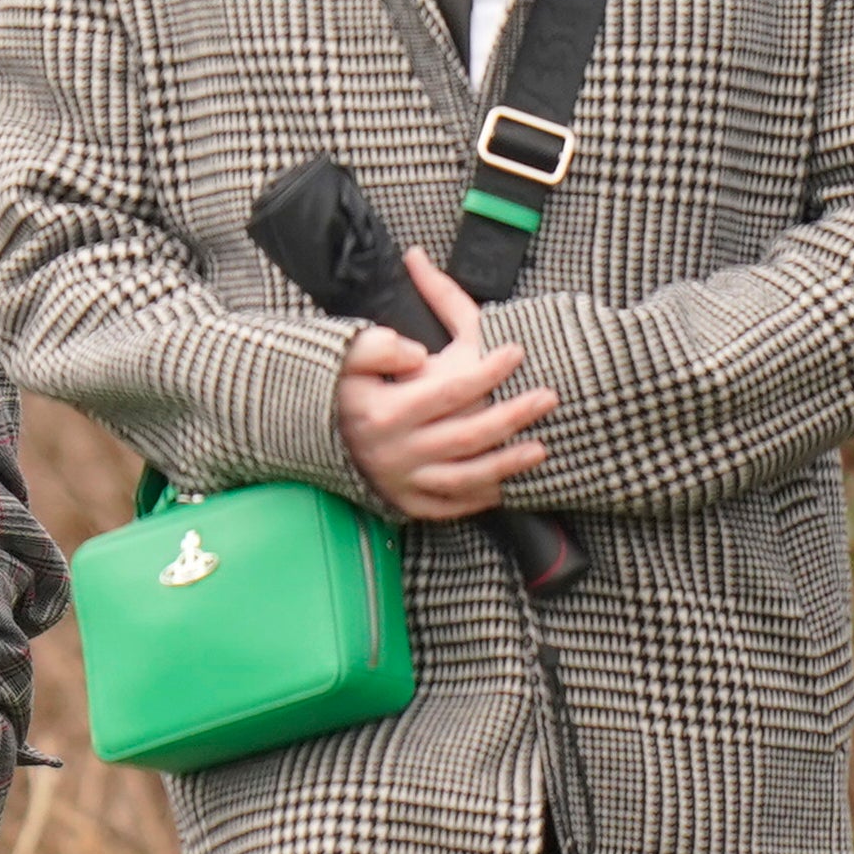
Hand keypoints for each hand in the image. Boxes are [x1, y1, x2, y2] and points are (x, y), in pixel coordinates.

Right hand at [334, 255, 559, 522]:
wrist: (306, 431)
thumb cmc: (339, 387)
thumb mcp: (346, 357)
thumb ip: (377, 347)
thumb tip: (414, 354)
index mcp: (384, 413)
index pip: (449, 391)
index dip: (488, 371)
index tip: (516, 352)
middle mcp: (394, 452)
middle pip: (467, 435)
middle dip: (513, 416)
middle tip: (547, 398)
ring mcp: (401, 481)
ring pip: (465, 477)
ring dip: (507, 465)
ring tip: (541, 448)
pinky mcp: (404, 502)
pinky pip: (449, 506)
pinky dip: (479, 498)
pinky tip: (507, 484)